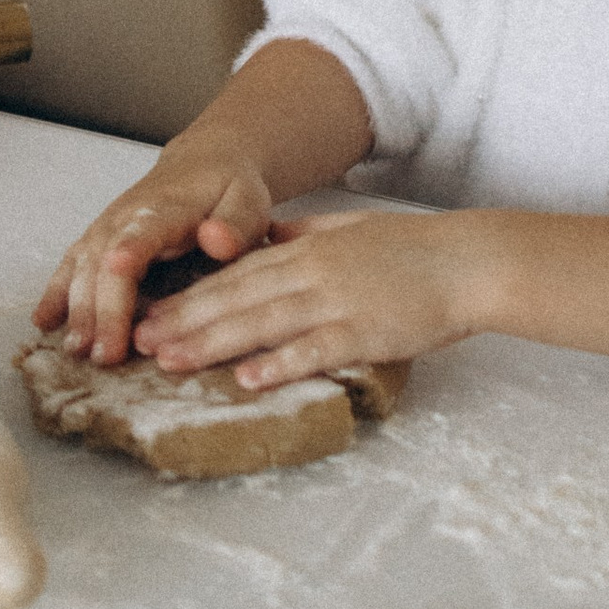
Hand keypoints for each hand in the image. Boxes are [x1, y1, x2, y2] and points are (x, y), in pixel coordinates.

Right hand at [34, 144, 281, 364]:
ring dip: (76, 307)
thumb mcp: (247, 200)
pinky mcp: (99, 238)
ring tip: (75, 349)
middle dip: (100, 307)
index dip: (129, 251)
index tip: (116, 270)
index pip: (144, 230)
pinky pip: (71, 264)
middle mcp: (127, 215)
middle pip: (105, 260)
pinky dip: (56, 292)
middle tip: (103, 355)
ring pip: (83, 265)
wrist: (205, 161)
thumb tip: (217, 241)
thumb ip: (235, 224)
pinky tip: (44, 321)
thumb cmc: (229, 188)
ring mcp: (108, 226)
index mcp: (167, 207)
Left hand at [134, 206, 482, 387]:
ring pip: (262, 322)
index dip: (190, 295)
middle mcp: (312, 270)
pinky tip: (247, 379)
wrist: (467, 261)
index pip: (235, 274)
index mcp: (307, 248)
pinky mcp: (363, 330)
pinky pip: (313, 349)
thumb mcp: (351, 229)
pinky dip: (279, 364)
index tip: (153, 313)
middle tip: (141, 341)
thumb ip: (308, 233)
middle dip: (184, 321)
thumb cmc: (414, 249)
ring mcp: (336, 300)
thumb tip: (272, 234)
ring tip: (172, 361)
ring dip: (212, 343)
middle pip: (236, 297)